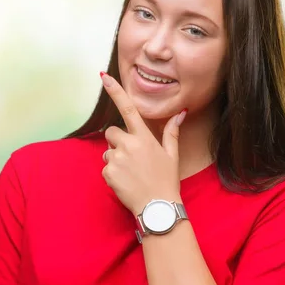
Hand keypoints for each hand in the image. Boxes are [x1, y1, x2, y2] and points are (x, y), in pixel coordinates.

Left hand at [100, 72, 187, 214]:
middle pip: (112, 133)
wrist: (157, 207)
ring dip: (116, 159)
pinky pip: (106, 168)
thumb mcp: (172, 155)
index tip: (104, 76)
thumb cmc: (166, 180)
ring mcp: (116, 159)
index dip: (116, 91)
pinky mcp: (108, 173)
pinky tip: (126, 182)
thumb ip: (171, 132)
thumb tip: (180, 113)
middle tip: (132, 157)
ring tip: (132, 173)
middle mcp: (128, 145)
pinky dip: (113, 174)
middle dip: (118, 141)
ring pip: (108, 152)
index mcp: (144, 138)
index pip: (128, 109)